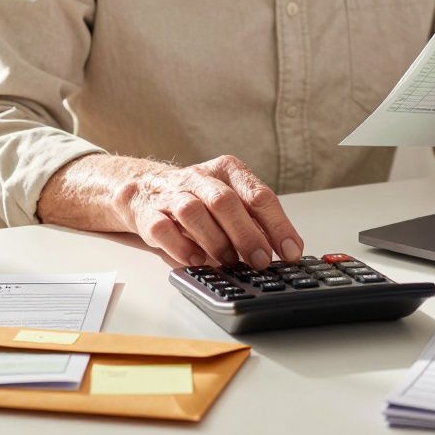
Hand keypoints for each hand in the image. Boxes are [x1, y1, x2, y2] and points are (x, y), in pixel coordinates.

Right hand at [37, 153, 301, 269]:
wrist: (143, 189)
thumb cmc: (198, 200)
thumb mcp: (230, 202)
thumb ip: (255, 221)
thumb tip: (287, 252)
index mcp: (227, 170)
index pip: (258, 195)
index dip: (278, 225)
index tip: (291, 251)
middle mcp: (200, 178)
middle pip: (226, 202)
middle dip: (247, 235)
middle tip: (261, 261)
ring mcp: (171, 194)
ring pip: (193, 212)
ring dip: (214, 241)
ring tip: (228, 263)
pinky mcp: (147, 213)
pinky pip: (162, 228)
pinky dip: (180, 247)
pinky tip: (196, 261)